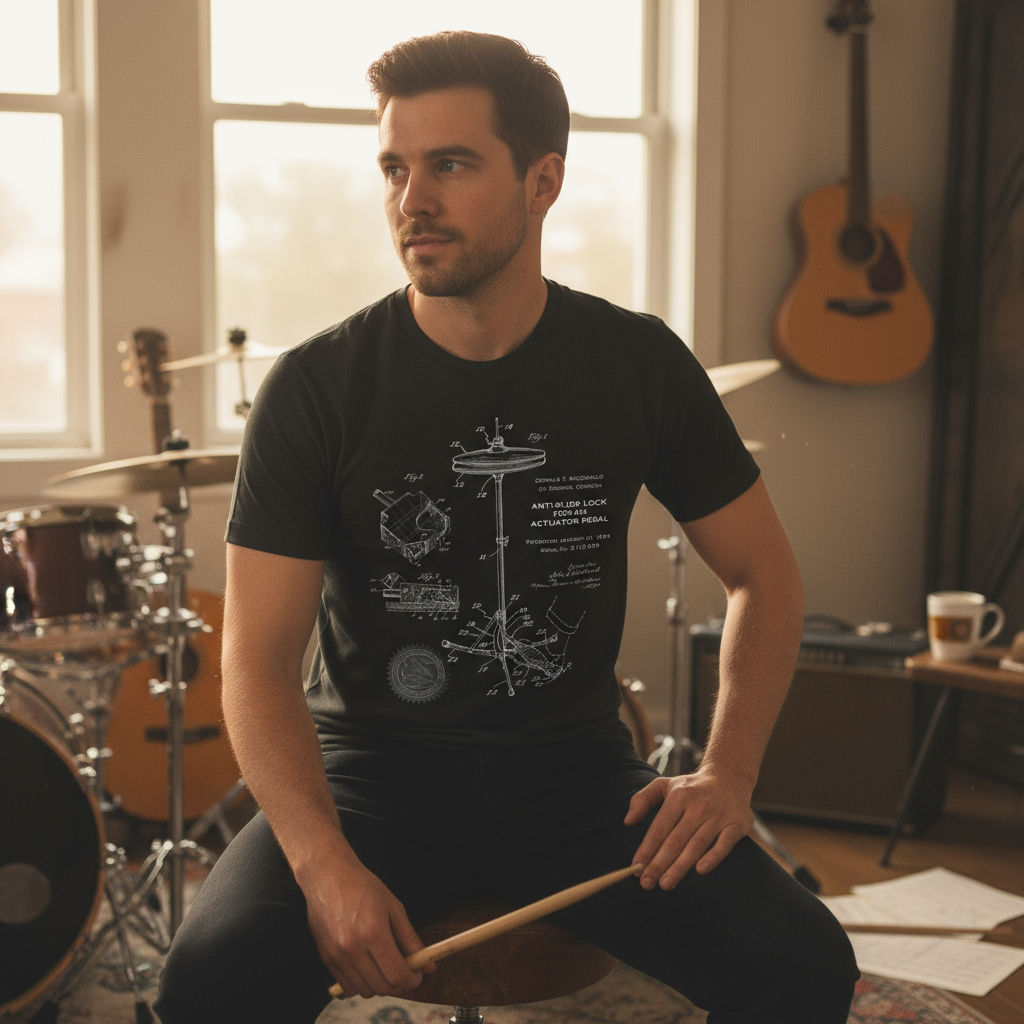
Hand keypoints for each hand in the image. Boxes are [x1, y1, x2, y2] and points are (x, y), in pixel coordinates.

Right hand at [300, 850, 434, 998]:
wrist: (327, 876)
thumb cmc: (362, 886)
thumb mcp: (394, 907)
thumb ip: (410, 939)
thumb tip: (428, 964)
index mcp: (373, 933)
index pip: (396, 974)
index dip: (412, 980)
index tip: (418, 975)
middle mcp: (353, 949)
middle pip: (382, 987)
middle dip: (399, 984)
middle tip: (406, 971)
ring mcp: (337, 956)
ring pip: (365, 991)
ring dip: (380, 985)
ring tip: (386, 966)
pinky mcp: (326, 959)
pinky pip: (347, 986)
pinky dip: (362, 983)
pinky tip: (368, 967)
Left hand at [624, 767, 754, 890]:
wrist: (729, 777)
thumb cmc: (690, 788)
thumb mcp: (664, 785)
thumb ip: (642, 799)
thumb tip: (627, 821)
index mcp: (679, 796)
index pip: (660, 827)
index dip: (647, 849)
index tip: (636, 868)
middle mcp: (699, 805)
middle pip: (676, 839)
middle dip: (660, 863)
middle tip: (647, 884)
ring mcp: (719, 814)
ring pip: (697, 844)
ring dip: (681, 866)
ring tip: (666, 884)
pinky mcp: (737, 823)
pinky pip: (724, 844)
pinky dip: (713, 857)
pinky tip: (700, 871)